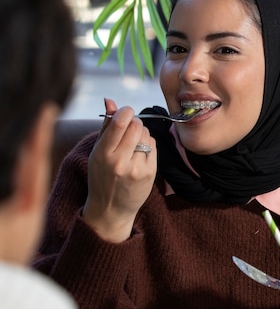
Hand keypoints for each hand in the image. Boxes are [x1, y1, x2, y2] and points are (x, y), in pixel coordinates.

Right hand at [82, 98, 156, 242]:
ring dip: (141, 133)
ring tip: (133, 144)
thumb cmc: (102, 176)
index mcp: (103, 154)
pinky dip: (148, 144)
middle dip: (134, 123)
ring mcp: (136, 169)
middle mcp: (120, 162)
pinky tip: (140, 153)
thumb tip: (110, 100)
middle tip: (130, 129)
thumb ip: (106, 126)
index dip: (126, 112)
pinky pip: (153, 146)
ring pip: (146, 135)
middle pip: (136, 126)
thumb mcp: (97, 152)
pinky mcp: (150, 173)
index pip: (120, 123)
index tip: (126, 112)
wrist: (111, 208)